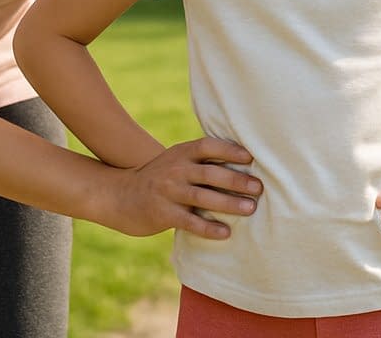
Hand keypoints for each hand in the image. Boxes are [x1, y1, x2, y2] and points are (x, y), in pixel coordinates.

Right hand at [105, 136, 261, 238]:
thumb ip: (200, 159)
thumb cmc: (159, 177)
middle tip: (259, 188)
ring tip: (251, 209)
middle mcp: (175, 169)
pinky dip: (209, 227)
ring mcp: (168, 191)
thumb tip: (242, 158)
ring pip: (203, 197)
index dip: (230, 150)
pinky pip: (189, 221)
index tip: (251, 157)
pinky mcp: (162, 213)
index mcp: (181, 152)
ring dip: (229, 203)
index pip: (208, 146)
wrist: (121, 195)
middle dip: (237, 180)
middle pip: (210, 173)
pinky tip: (225, 232)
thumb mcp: (176, 160)